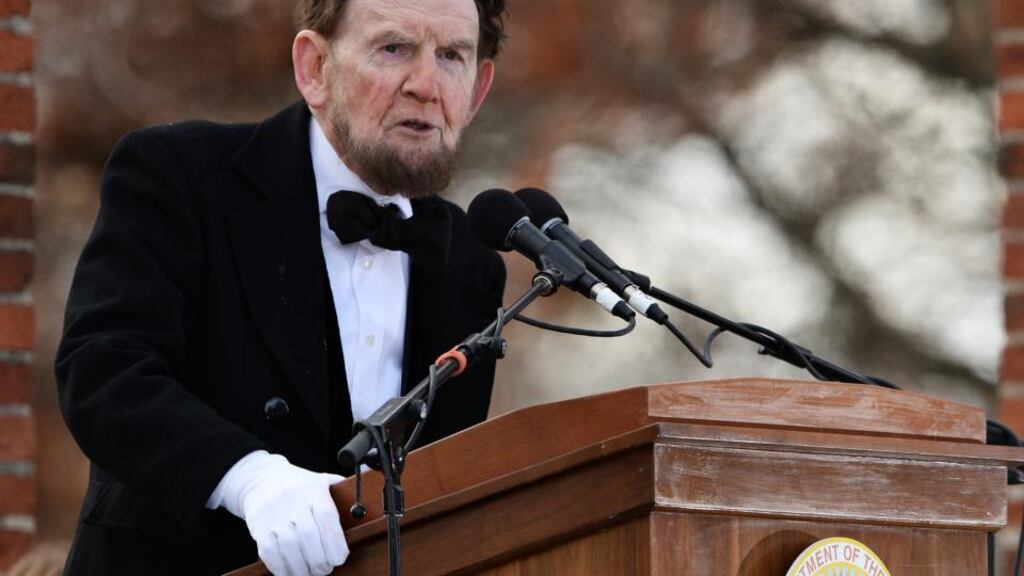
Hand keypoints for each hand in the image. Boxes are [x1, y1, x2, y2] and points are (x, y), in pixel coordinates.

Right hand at [216, 452, 349, 575]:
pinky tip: (291, 571)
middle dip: (320, 560)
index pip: (327, 518)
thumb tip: (369, 496)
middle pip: (308, 537)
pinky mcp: (259, 528)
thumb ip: (343, 491)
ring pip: (289, 548)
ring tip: (310, 572)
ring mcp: (274, 515)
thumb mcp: (322, 481)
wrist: (262, 479)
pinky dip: (282, 568)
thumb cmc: (299, 485)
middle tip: (326, 569)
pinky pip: (270, 554)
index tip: (340, 558)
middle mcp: (293, 502)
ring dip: (302, 568)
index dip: (335, 543)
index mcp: (313, 491)